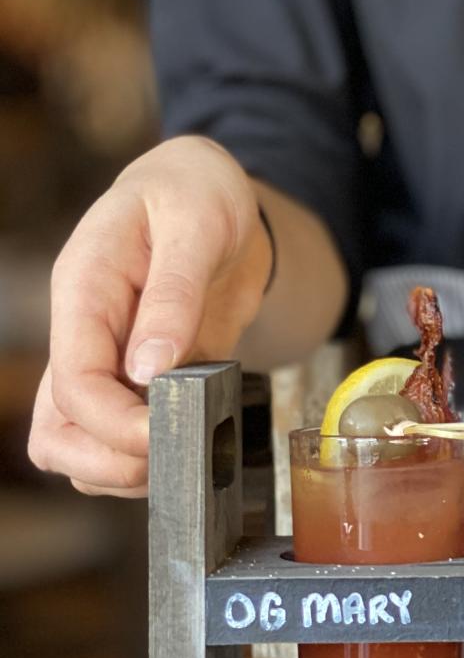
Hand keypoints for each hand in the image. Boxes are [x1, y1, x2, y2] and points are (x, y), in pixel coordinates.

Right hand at [28, 137, 272, 497]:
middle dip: (114, 460)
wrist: (211, 190)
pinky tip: (198, 435)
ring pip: (78, 444)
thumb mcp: (197, 225)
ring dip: (127, 468)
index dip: (116, 424)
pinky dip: (152, 453)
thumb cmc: (198, 192)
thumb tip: (150, 370)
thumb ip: (174, 295)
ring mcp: (104, 359)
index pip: (74, 383)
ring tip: (191, 446)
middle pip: (58, 431)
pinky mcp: (133, 377)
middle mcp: (83, 333)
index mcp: (84, 290)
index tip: (171, 432)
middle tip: (181, 450)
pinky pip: (119, 437)